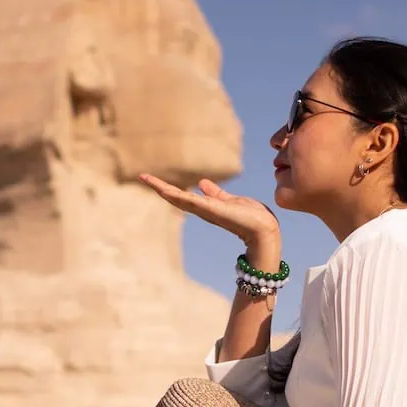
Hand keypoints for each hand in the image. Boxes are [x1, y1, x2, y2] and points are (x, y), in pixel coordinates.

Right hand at [138, 175, 279, 255]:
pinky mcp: (210, 210)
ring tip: (146, 178)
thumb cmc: (252, 218)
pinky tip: (164, 189)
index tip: (154, 178)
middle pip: (175, 197)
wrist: (264, 230)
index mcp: (206, 206)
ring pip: (178, 198)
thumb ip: (216, 193)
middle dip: (159, 187)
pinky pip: (189, 200)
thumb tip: (202, 183)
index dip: (167, 187)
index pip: (182, 195)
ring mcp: (205, 210)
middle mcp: (202, 210)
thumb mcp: (231, 201)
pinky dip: (176, 195)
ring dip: (161, 188)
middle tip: (142, 176)